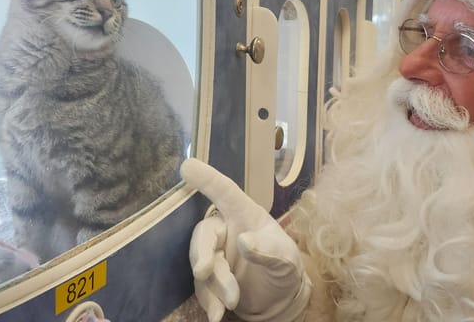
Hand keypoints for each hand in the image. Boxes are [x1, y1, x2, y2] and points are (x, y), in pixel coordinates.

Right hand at [181, 158, 310, 321]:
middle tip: (204, 271)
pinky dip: (208, 301)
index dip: (207, 179)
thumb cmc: (284, 268)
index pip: (224, 192)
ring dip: (213, 283)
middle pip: (204, 234)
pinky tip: (216, 315)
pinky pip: (202, 287)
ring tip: (231, 301)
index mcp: (245, 215)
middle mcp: (226, 230)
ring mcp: (216, 254)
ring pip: (202, 263)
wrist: (280, 302)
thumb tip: (242, 241)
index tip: (187, 165)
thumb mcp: (286, 260)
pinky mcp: (209, 279)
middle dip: (202, 253)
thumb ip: (267, 250)